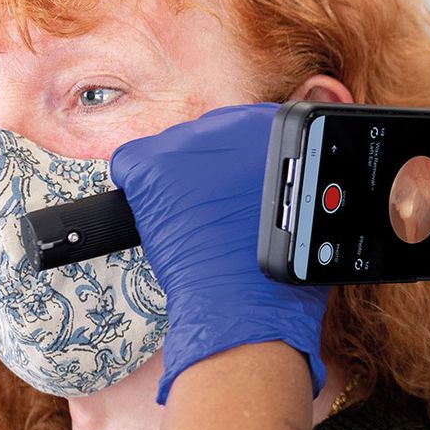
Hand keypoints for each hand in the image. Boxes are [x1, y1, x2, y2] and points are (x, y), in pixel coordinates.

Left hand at [111, 103, 329, 402]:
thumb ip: (285, 177)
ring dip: (175, 182)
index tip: (234, 193)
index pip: (243, 130)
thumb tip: (263, 175)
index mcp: (276, 130)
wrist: (248, 304)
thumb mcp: (300, 207)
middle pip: (206, 137)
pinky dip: (137, 190)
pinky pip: (129, 164)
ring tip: (192, 220)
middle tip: (214, 211)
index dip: (235, 167)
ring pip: (169, 150)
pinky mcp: (152, 165)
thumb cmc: (276, 272)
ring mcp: (191, 144)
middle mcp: (235, 125)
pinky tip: (159, 217)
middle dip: (205, 171)